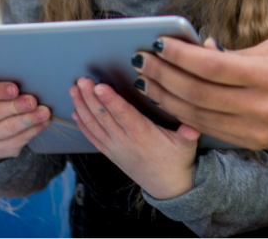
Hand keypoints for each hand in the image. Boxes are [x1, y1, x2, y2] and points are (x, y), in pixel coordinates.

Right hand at [0, 81, 51, 164]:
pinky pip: (18, 140)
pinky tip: (43, 122)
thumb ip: (4, 87)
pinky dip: (33, 130)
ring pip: (8, 128)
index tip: (15, 88)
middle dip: (16, 106)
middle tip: (33, 101)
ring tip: (44, 112)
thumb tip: (27, 81)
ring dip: (29, 120)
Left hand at [70, 77, 199, 199]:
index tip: (99, 86)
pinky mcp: (111, 153)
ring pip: (94, 125)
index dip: (110, 100)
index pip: (123, 115)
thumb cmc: (177, 161)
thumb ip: (188, 134)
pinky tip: (75, 112)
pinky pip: (92, 137)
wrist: (167, 186)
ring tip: (74, 90)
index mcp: (142, 135)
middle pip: (103, 116)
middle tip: (81, 80)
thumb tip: (193, 126)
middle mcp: (125, 141)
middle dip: (90, 97)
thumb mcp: (187, 146)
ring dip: (82, 106)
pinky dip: (82, 124)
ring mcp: (115, 148)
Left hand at [133, 36, 267, 149]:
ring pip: (198, 115)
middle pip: (198, 92)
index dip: (181, 55)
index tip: (159, 42)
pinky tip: (168, 100)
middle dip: (164, 76)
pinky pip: (210, 128)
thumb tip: (199, 50)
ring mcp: (256, 129)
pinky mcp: (253, 143)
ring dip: (167, 97)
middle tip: (141, 60)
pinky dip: (185, 114)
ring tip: (145, 80)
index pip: (212, 65)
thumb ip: (237, 53)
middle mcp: (261, 107)